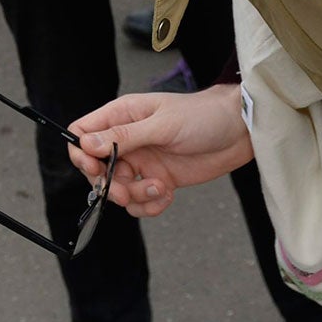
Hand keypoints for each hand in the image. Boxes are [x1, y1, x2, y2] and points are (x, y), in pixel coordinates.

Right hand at [66, 83, 251, 218]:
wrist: (239, 132)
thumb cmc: (202, 116)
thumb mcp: (161, 125)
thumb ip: (124, 137)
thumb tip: (86, 145)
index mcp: (121, 117)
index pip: (83, 134)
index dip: (81, 154)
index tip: (95, 168)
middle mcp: (128, 141)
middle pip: (96, 168)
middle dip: (108, 184)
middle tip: (125, 191)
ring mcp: (143, 162)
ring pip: (119, 188)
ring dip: (135, 196)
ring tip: (159, 188)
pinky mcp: (159, 180)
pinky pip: (141, 201)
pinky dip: (150, 204)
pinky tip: (168, 194)